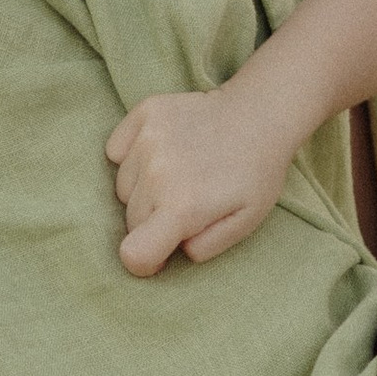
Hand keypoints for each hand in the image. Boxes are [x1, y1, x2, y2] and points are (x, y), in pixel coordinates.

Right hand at [108, 87, 291, 274]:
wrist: (259, 114)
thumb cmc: (256, 173)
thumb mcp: (245, 222)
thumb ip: (205, 246)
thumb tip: (175, 247)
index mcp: (183, 207)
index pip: (134, 253)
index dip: (145, 262)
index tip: (162, 252)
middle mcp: (157, 173)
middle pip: (131, 220)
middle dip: (153, 223)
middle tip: (185, 206)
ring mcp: (148, 139)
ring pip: (123, 186)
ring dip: (144, 190)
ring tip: (177, 176)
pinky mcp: (144, 113)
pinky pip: (116, 150)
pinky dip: (131, 157)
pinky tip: (162, 153)